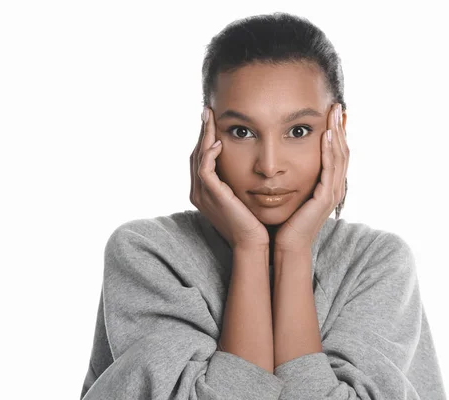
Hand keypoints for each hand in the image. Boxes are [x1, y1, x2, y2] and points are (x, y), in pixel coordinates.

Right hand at [190, 107, 268, 249]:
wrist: (253, 243)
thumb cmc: (253, 221)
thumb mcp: (243, 195)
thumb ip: (238, 179)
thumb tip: (248, 161)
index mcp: (204, 191)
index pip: (200, 157)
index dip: (205, 137)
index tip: (212, 119)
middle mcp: (198, 192)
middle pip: (195, 154)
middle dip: (202, 132)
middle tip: (207, 111)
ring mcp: (202, 194)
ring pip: (197, 158)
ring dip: (203, 136)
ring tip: (209, 118)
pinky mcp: (211, 196)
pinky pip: (204, 170)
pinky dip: (209, 155)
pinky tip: (219, 143)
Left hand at [274, 103, 348, 252]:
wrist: (287, 244)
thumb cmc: (287, 221)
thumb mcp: (294, 194)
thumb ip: (296, 177)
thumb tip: (287, 162)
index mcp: (329, 186)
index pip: (337, 154)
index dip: (337, 133)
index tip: (332, 113)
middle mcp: (335, 188)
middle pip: (343, 151)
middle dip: (339, 127)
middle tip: (336, 106)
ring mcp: (332, 193)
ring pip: (339, 157)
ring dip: (337, 133)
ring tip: (333, 114)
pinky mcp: (325, 197)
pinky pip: (330, 169)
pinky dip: (330, 150)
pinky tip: (327, 135)